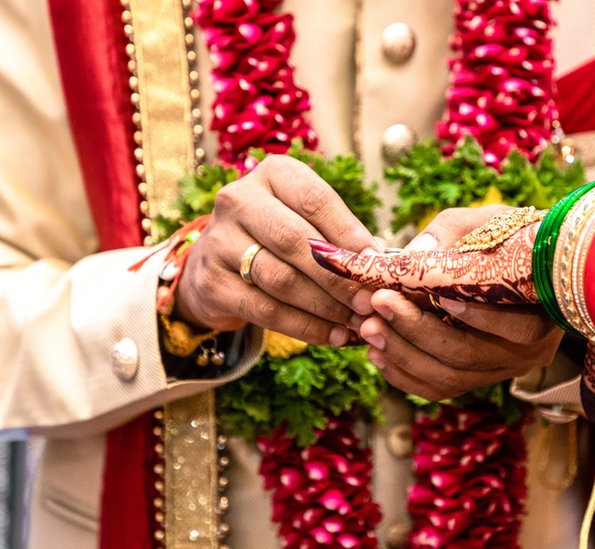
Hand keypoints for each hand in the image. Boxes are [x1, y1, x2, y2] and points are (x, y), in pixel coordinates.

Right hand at [176, 155, 378, 345]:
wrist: (219, 266)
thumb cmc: (281, 239)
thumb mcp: (310, 223)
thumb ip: (344, 238)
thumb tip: (383, 263)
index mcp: (273, 174)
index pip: (316, 200)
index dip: (350, 234)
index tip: (379, 266)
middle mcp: (239, 200)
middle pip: (296, 240)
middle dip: (339, 276)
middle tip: (370, 302)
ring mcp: (219, 241)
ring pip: (281, 279)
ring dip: (325, 306)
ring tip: (356, 323)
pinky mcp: (211, 283)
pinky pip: (265, 310)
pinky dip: (305, 327)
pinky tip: (333, 336)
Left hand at [315, 206, 561, 400]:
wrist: (527, 266)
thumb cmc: (513, 236)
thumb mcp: (493, 221)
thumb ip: (455, 231)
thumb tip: (414, 254)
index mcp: (545, 314)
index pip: (515, 326)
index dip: (476, 315)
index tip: (436, 293)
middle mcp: (527, 353)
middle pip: (468, 355)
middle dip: (417, 330)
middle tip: (378, 302)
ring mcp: (500, 370)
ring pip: (448, 378)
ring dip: (402, 353)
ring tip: (368, 327)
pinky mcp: (474, 379)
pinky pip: (436, 388)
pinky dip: (402, 373)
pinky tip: (376, 351)